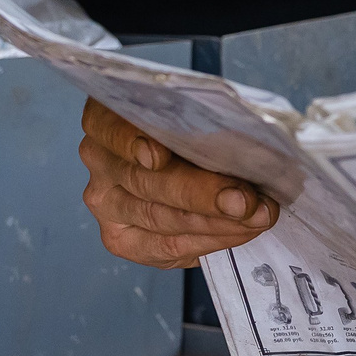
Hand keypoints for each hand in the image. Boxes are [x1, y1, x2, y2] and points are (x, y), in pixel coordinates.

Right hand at [78, 98, 278, 267]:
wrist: (186, 150)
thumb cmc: (192, 122)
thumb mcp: (191, 109)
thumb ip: (203, 119)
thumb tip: (246, 144)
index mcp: (105, 119)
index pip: (112, 129)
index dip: (134, 144)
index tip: (159, 158)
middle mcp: (99, 161)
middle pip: (146, 182)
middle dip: (201, 194)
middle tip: (245, 201)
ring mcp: (106, 203)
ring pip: (159, 219)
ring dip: (214, 222)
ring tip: (255, 217)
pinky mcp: (122, 239)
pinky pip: (165, 247)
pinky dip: (209, 240)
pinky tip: (240, 231)